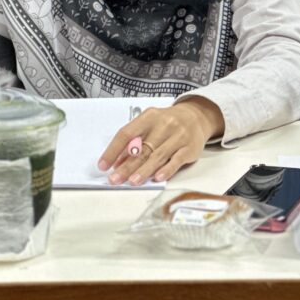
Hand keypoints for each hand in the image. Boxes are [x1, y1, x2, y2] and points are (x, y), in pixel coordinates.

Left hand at [97, 98, 222, 184]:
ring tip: (132, 182)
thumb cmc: (167, 123)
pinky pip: (176, 160)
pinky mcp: (190, 147)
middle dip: (126, 166)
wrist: (196, 117)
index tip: (103, 165)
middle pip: (142, 148)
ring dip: (143, 170)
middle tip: (114, 179)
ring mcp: (178, 136)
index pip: (127, 133)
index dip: (113, 150)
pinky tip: (157, 177)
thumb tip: (117, 163)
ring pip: (158, 156)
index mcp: (149, 117)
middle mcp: (164, 124)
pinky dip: (167, 169)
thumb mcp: (149, 124)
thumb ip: (134, 141)